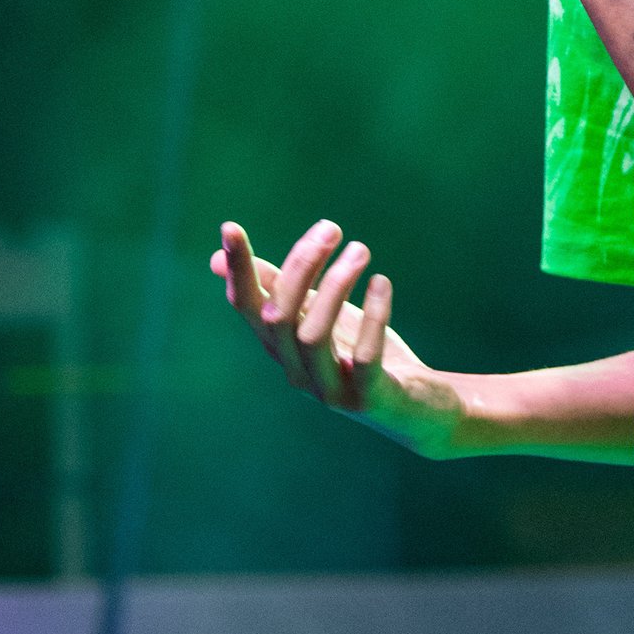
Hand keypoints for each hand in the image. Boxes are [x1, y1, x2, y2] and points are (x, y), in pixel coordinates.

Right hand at [211, 219, 460, 453]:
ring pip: (312, 337)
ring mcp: (328, 391)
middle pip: (279, 317)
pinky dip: (373, 316)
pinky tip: (381, 282)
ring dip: (335, 286)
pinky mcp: (367, 400)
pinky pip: (363, 358)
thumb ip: (277, 288)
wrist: (418, 406)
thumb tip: (215, 259)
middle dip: (301, 266)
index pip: (247, 308)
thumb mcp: (318, 315)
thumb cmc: (361, 353)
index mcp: (281, 348)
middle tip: (331, 229)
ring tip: (360, 249)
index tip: (230, 226)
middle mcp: (296, 372)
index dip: (238, 270)